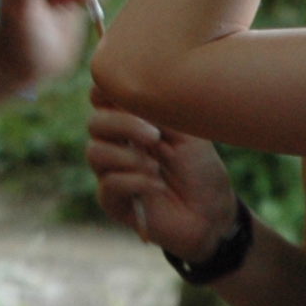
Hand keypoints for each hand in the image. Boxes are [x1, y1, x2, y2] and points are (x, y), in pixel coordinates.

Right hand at [86, 100, 241, 263]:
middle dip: (123, 125)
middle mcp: (116, 144)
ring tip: (156, 167)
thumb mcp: (186, 132)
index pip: (101, 98)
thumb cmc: (200, 169)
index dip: (106, 91)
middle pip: (95, 123)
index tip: (130, 93)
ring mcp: (112, 173)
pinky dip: (136, 182)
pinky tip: (158, 186)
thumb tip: (131, 91)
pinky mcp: (113, 201)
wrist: (211, 214)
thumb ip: (157, 112)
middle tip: (155, 136)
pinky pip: (109, 184)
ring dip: (128, 157)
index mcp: (131, 122)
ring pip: (94, 152)